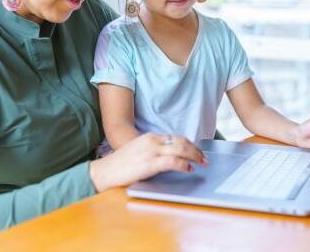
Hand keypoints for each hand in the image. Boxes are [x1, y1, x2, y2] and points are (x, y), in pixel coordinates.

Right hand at [89, 133, 207, 191]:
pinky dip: (184, 164)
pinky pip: (172, 161)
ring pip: (180, 148)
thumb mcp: (138, 151)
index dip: (189, 144)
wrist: (104, 172)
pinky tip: (189, 168)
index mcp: (149, 137)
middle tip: (204, 157)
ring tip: (202, 162)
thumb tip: (170, 157)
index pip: (175, 137)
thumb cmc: (120, 165)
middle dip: (195, 149)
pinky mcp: (150, 163)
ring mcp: (151, 151)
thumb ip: (153, 150)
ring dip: (194, 155)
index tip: (197, 150)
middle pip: (181, 141)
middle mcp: (152, 141)